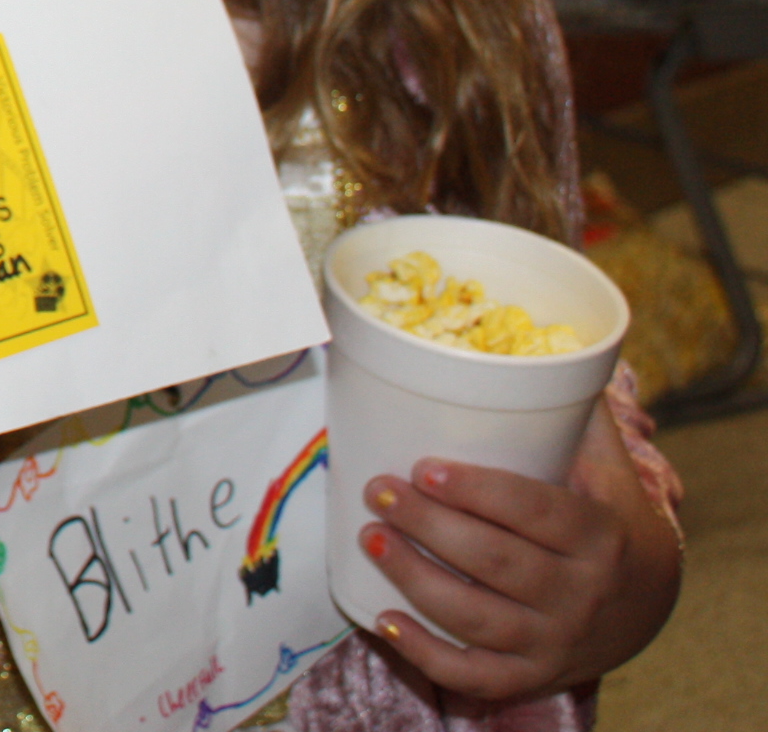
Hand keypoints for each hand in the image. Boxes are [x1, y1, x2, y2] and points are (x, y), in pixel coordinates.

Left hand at [356, 401, 681, 698]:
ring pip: (476, 617)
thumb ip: (574, 411)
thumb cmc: (609, 519)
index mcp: (598, 536)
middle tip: (377, 491)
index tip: (424, 468)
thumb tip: (541, 342)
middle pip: (495, 561)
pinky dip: (426, 656)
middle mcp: (581, 595)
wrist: (649, 604)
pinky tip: (384, 620)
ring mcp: (555, 641)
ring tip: (370, 538)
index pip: (534, 512)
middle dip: (429, 527)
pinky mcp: (531, 675)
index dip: (478, 491)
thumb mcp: (607, 470)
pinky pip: (475, 676)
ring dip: (416, 581)